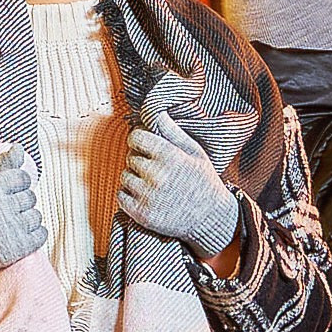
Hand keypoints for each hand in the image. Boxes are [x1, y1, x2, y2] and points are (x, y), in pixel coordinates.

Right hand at [0, 145, 46, 301]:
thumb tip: (19, 147)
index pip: (22, 177)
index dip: (17, 184)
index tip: (7, 193)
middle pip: (30, 196)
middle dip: (21, 202)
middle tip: (5, 211)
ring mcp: (8, 230)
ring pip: (36, 216)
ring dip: (27, 219)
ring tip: (10, 224)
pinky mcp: (15, 249)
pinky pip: (41, 235)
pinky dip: (35, 235)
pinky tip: (20, 235)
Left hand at [116, 110, 240, 258]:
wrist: (210, 219)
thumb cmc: (203, 182)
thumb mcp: (195, 152)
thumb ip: (173, 132)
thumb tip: (156, 112)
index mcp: (170, 156)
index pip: (136, 137)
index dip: (139, 140)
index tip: (146, 147)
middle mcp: (157, 175)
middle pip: (130, 158)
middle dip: (140, 161)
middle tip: (156, 170)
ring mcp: (148, 196)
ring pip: (125, 177)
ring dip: (134, 179)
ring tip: (153, 184)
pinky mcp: (142, 214)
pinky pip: (121, 196)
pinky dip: (128, 196)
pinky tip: (145, 196)